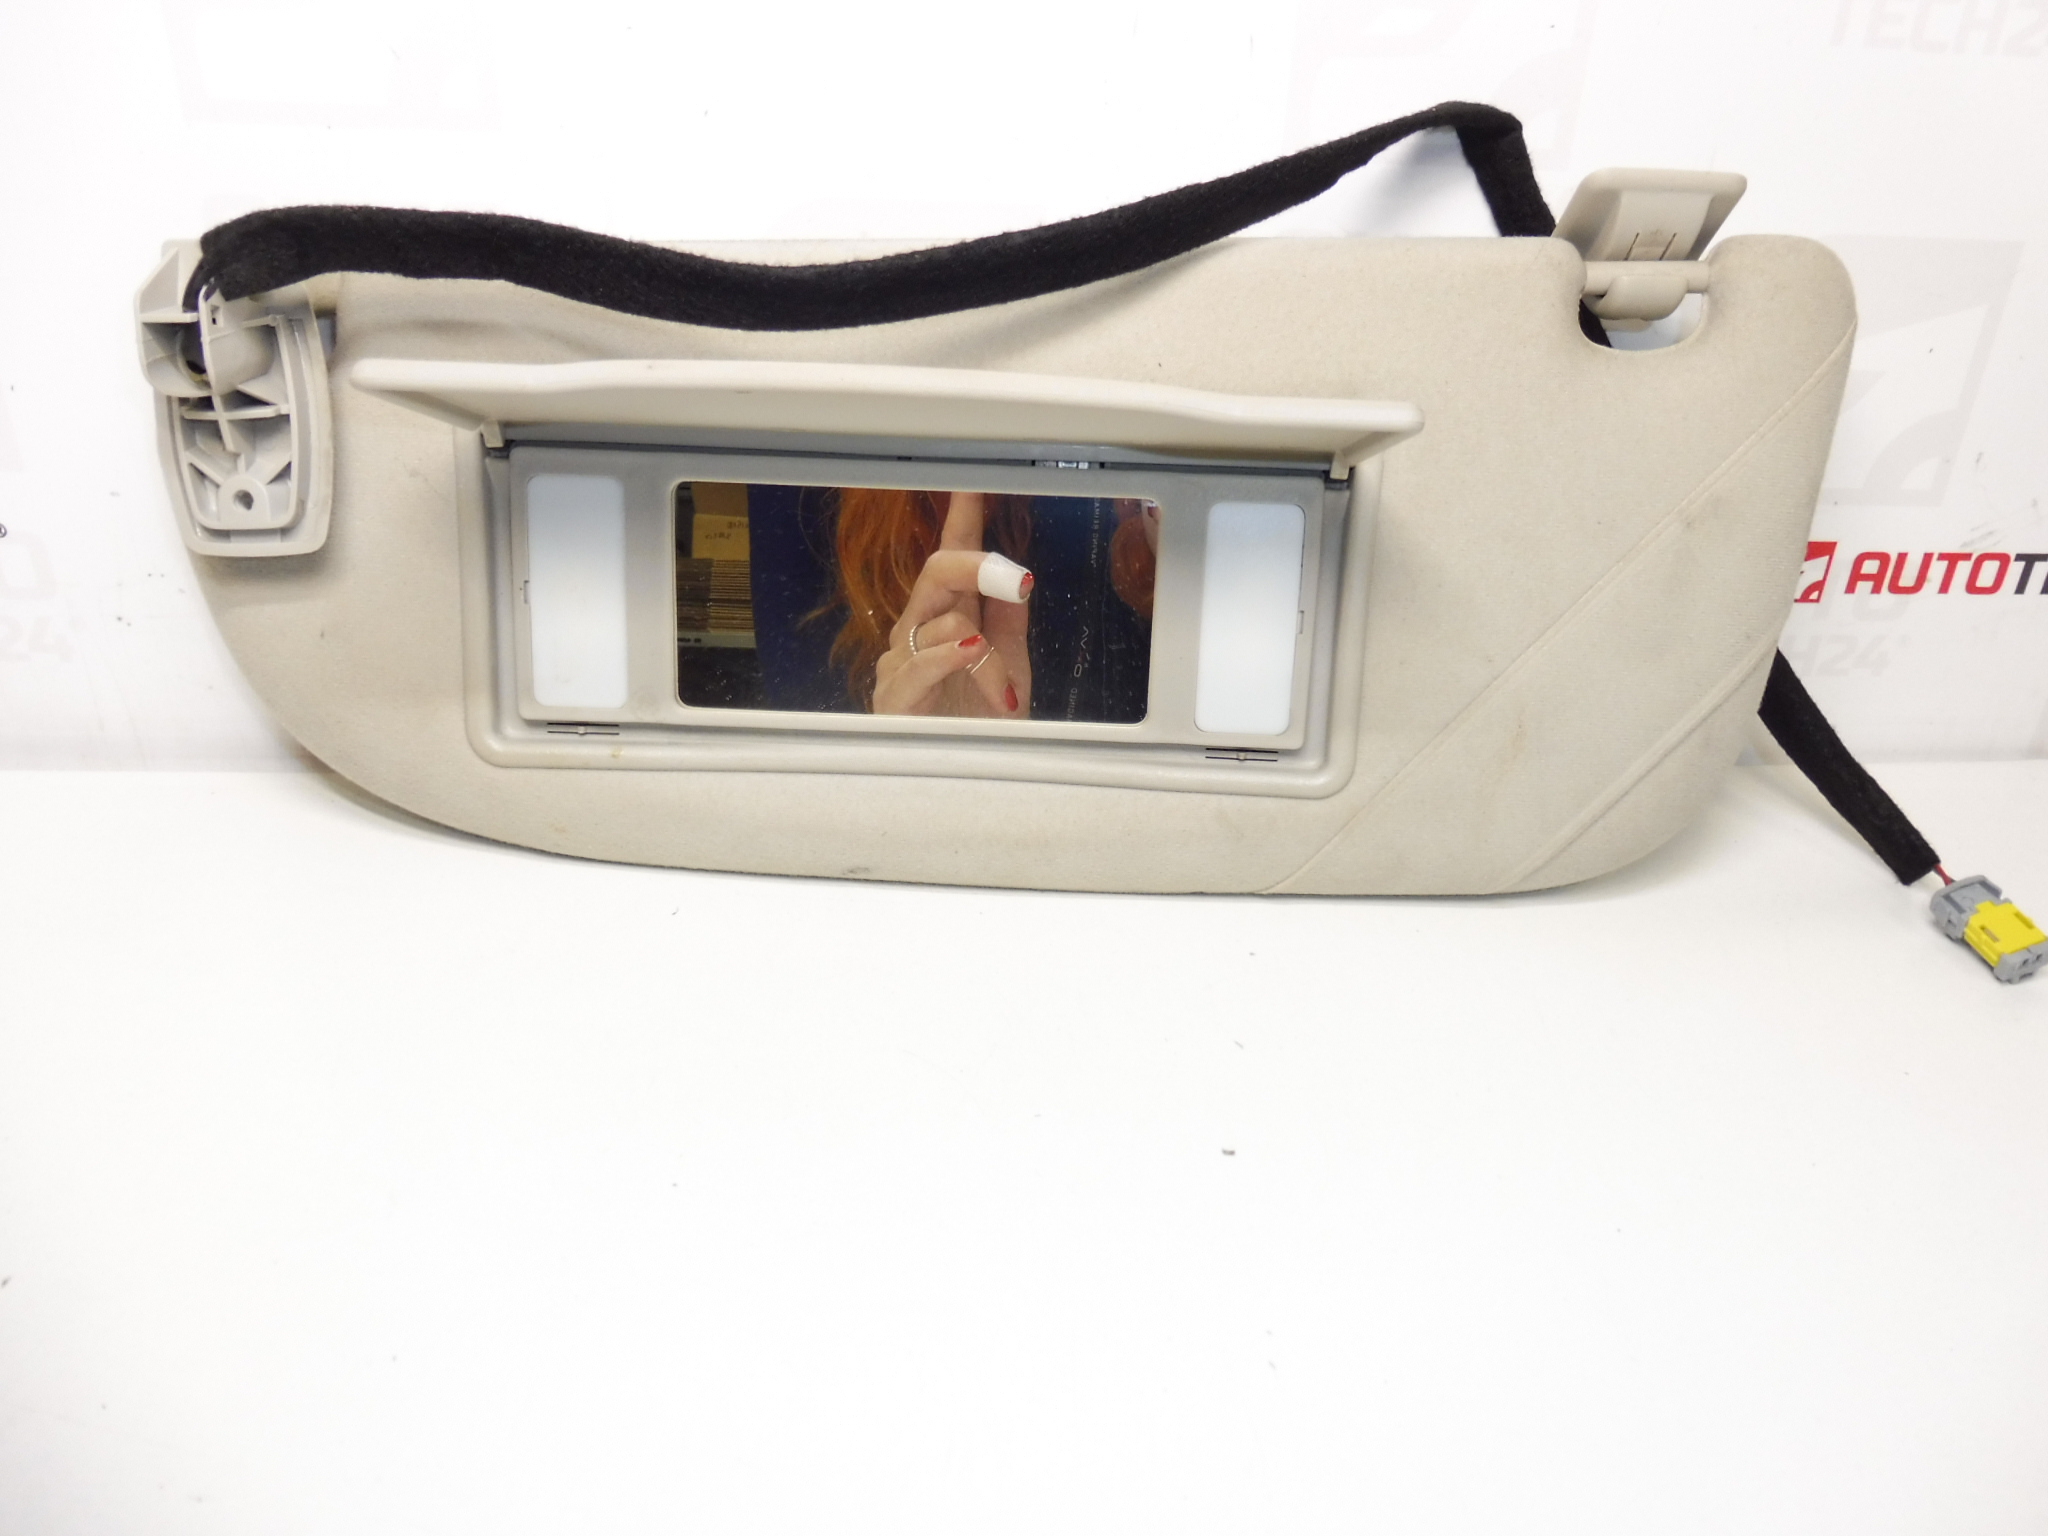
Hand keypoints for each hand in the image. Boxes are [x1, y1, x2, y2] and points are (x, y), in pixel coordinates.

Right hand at [871, 492, 1032, 717]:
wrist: (967, 781)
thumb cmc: (981, 727)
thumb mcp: (1009, 666)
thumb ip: (1008, 620)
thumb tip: (1018, 576)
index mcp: (948, 619)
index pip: (953, 559)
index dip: (963, 521)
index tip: (973, 486)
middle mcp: (919, 633)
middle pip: (938, 575)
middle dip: (975, 563)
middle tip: (1012, 575)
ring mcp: (902, 662)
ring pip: (938, 620)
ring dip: (981, 649)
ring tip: (999, 681)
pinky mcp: (893, 697)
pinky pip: (921, 663)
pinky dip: (948, 654)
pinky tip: (968, 647)